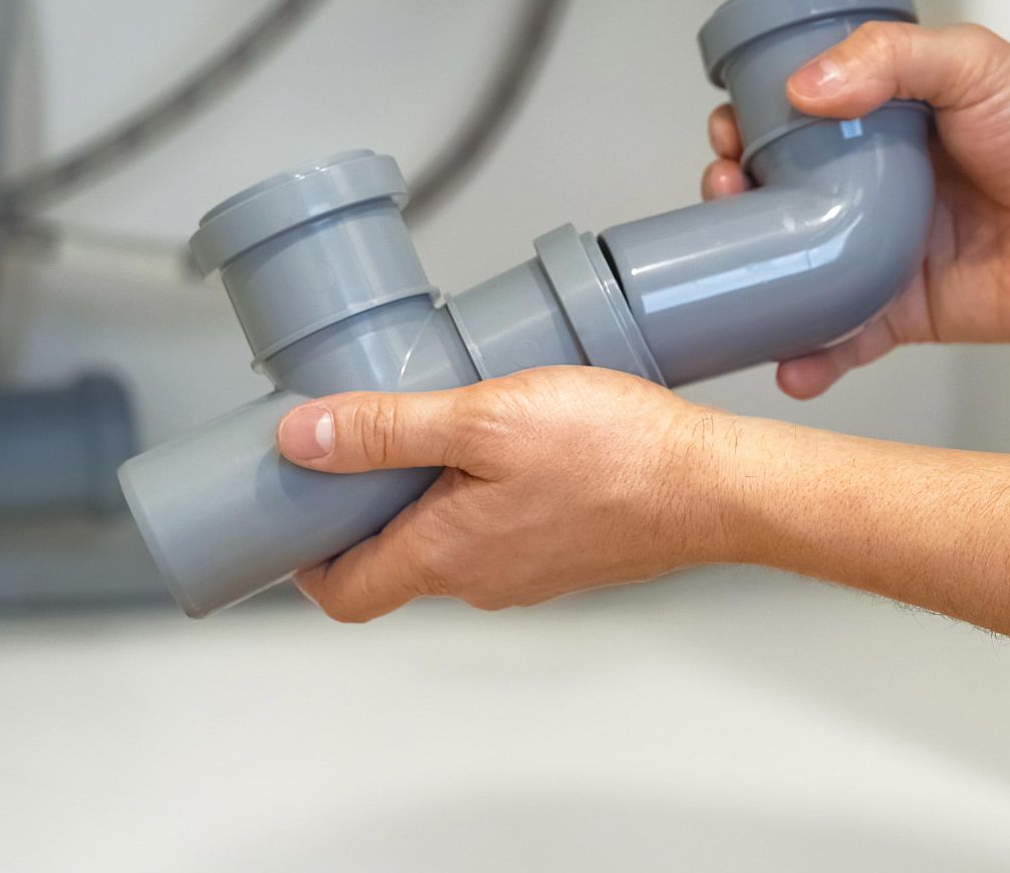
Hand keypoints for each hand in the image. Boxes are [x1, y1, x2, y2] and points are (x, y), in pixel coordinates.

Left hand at [275, 367, 733, 622]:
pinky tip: (513, 443)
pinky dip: (484, 495)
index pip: (343, 592)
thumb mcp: (486, 417)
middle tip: (366, 440)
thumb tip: (302, 439)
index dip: (303, 557)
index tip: (293, 508)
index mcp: (445, 555)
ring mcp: (529, 573)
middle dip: (366, 507)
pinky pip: (502, 532)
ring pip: (450, 543)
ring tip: (446, 426)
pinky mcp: (568, 555)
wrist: (716, 485)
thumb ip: (389, 429)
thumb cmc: (617, 454)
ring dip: (430, 495)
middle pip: (393, 561)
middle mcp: (482, 580)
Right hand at [702, 22, 1009, 397]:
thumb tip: (803, 88)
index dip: (748, 123)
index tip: (729, 129)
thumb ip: (889, 58)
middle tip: (725, 192)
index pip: (789, 120)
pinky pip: (842, 340)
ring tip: (731, 272)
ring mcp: (883, 253)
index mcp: (881, 122)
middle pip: (775, 196)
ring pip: (794, 271)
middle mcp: (872, 187)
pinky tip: (785, 361)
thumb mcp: (971, 63)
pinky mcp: (906, 315)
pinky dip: (809, 358)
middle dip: (732, 198)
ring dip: (750, 278)